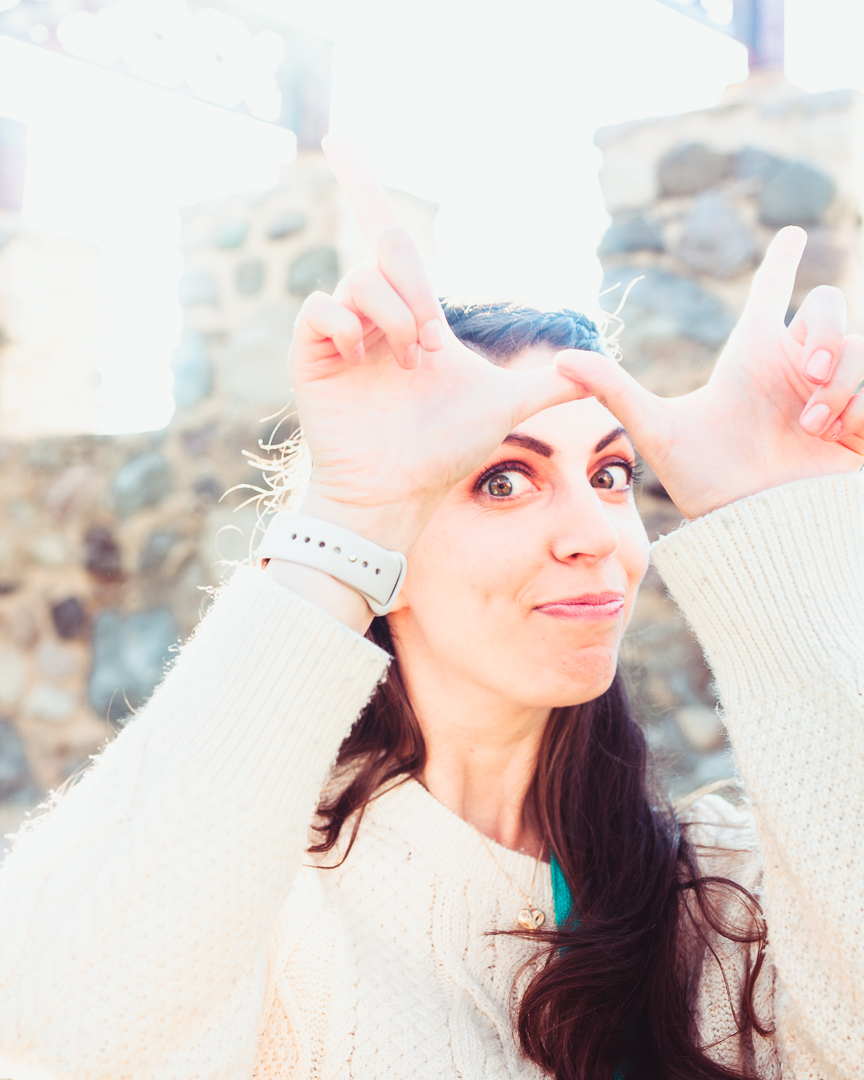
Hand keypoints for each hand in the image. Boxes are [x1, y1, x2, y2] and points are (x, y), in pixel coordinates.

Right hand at [289, 136, 587, 551]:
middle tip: (433, 343)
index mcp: (412, 316)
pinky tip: (358, 352)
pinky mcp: (311, 354)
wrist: (401, 491)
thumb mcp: (507, 407)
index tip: (337, 139)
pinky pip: (319, 308)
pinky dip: (342, 324)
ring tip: (409, 363)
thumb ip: (550, 384)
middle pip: (389, 250)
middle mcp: (375, 316)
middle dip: (418, 290)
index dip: (363, 186)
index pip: (390, 239)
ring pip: (361, 279)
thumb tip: (598, 369)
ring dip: (393, 316)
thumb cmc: (445, 453)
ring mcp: (341, 335)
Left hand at [554, 227, 863, 519]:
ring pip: (858, 344)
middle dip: (825, 327)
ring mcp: (837, 392)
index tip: (787, 233)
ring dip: (840, 375)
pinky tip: (834, 433)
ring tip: (810, 420)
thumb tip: (561, 360)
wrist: (756, 529)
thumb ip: (615, 390)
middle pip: (830, 302)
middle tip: (808, 371)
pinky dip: (859, 404)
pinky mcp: (863, 424)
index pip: (771, 295)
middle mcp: (797, 367)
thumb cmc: (706, 484)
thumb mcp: (659, 431)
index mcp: (754, 358)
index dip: (781, 262)